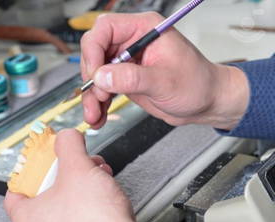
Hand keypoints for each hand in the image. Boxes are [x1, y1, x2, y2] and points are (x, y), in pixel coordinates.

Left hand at [4, 129, 151, 221]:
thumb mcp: (77, 168)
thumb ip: (68, 145)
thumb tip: (66, 137)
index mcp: (25, 221)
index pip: (15, 189)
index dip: (31, 169)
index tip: (44, 161)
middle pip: (43, 196)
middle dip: (64, 174)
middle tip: (75, 165)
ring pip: (62, 208)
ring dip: (79, 187)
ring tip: (95, 175)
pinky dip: (86, 206)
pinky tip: (102, 194)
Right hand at [80, 12, 249, 129]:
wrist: (205, 103)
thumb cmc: (197, 84)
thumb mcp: (165, 81)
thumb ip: (132, 78)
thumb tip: (102, 76)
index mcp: (144, 30)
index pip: (105, 29)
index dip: (94, 50)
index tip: (96, 75)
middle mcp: (132, 43)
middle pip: (94, 51)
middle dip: (91, 77)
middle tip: (99, 96)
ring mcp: (126, 62)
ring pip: (95, 74)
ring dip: (91, 96)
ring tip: (94, 115)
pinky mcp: (124, 80)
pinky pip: (102, 89)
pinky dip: (97, 103)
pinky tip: (98, 117)